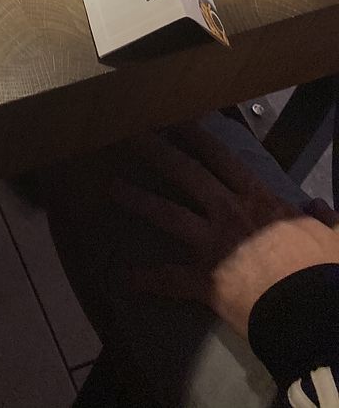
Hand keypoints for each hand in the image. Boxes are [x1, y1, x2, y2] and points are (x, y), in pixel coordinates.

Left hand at [112, 125, 338, 335]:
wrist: (314, 312)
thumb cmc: (324, 272)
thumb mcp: (332, 237)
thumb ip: (323, 219)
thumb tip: (321, 208)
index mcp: (258, 199)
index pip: (221, 157)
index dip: (196, 135)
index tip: (174, 117)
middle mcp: (228, 213)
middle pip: (186, 173)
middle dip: (157, 150)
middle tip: (131, 132)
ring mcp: (213, 245)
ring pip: (168, 214)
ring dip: (139, 200)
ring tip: (112, 187)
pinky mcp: (205, 281)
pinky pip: (170, 279)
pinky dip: (147, 280)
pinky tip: (123, 278)